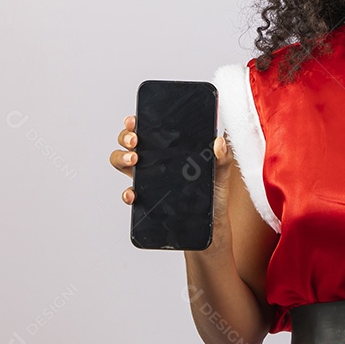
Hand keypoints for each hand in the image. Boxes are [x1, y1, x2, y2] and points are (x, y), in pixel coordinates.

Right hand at [109, 115, 237, 229]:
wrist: (211, 223)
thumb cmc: (214, 193)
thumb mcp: (221, 172)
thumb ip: (223, 157)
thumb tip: (219, 142)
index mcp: (171, 148)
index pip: (149, 129)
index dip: (136, 122)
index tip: (134, 120)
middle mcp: (156, 160)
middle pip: (130, 142)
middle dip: (126, 136)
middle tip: (135, 140)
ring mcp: (149, 179)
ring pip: (122, 162)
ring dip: (121, 157)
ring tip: (134, 159)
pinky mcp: (147, 199)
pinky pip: (129, 193)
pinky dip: (127, 192)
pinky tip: (133, 193)